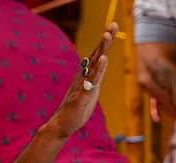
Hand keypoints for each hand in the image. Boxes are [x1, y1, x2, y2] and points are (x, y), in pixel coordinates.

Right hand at [48, 24, 116, 138]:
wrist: (63, 123)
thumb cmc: (77, 108)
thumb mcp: (90, 92)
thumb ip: (94, 79)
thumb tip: (97, 67)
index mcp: (89, 76)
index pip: (98, 56)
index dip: (105, 42)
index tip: (112, 27)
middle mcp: (85, 77)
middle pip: (97, 56)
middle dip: (105, 41)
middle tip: (112, 25)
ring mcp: (82, 86)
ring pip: (93, 67)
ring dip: (101, 52)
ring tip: (107, 37)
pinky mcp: (81, 98)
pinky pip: (89, 84)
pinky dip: (95, 74)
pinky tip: (101, 64)